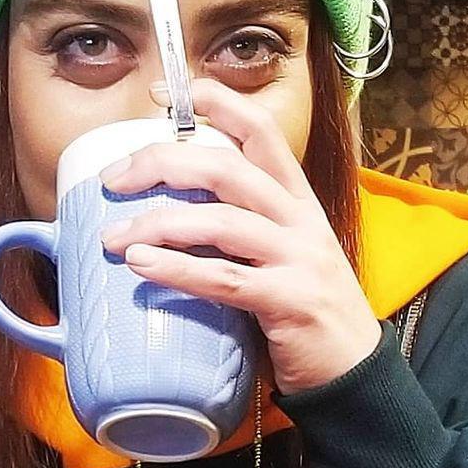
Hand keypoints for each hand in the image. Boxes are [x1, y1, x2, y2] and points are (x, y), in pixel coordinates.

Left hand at [97, 77, 381, 393]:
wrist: (354, 372)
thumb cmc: (300, 307)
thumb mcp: (277, 251)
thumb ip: (233, 226)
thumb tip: (159, 212)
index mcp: (296, 197)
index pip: (259, 130)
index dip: (214, 103)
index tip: (161, 96)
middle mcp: (300, 217)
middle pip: (227, 167)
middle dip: (163, 163)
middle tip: (112, 179)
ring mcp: (299, 257)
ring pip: (221, 220)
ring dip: (158, 224)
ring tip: (113, 238)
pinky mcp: (290, 300)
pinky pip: (225, 278)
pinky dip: (177, 269)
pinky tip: (141, 266)